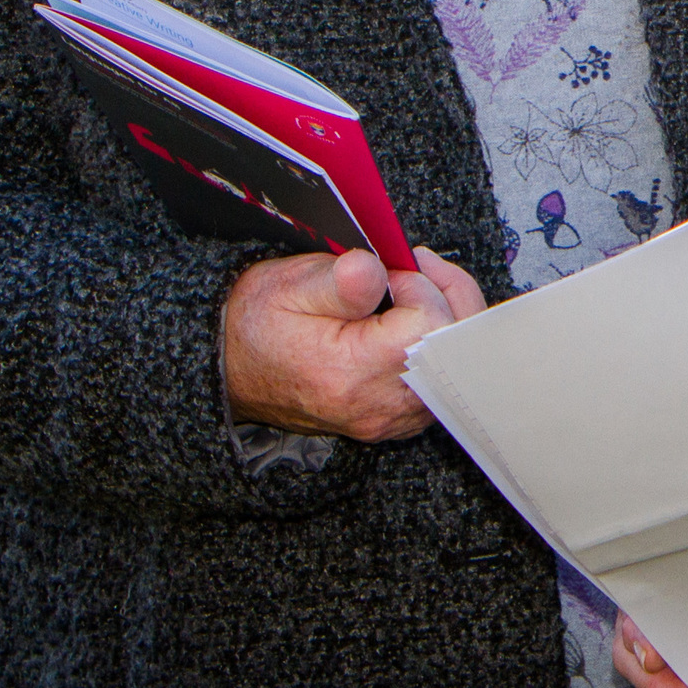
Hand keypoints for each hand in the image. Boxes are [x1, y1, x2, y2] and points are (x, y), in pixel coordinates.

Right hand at [219, 245, 486, 443]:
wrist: (230, 371)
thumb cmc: (256, 326)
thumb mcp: (286, 286)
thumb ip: (338, 279)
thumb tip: (374, 269)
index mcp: (354, 373)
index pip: (429, 326)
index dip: (421, 286)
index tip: (393, 270)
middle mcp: (380, 405)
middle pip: (457, 349)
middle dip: (450, 296)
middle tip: (417, 268)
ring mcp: (393, 418)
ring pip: (457, 366)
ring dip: (447, 317)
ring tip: (413, 288)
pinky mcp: (397, 418)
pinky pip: (441, 379)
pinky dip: (437, 342)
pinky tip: (411, 317)